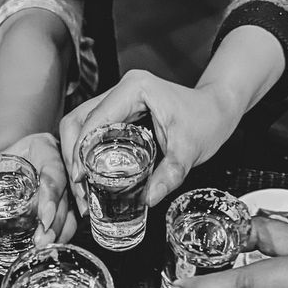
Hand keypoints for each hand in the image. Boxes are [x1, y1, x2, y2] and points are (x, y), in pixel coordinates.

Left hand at [0, 132, 75, 246]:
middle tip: (41, 241)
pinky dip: (60, 236)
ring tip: (44, 248)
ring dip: (59, 233)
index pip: (54, 173)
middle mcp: (62, 168)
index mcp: (46, 150)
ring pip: (71, 213)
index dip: (51, 196)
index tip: (44, 218)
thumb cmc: (0, 162)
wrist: (11, 157)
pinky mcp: (67, 204)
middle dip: (56, 223)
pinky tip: (50, 248)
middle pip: (65, 197)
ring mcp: (67, 187)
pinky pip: (69, 221)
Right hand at [60, 70, 243, 210]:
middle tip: (79, 189)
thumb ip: (170, 173)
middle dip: (71, 157)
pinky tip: (90, 179)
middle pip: (77, 121)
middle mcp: (120, 91)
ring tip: (82, 189)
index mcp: (134, 89)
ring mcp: (116, 100)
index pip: (93, 120)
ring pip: (79, 127)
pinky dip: (85, 155)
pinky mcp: (117, 113)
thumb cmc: (206, 121)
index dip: (80, 151)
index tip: (80, 179)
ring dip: (75, 157)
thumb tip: (148, 198)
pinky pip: (92, 132)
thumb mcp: (190, 150)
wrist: (216, 110)